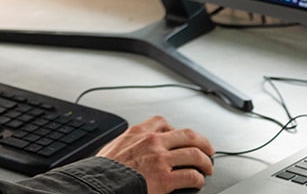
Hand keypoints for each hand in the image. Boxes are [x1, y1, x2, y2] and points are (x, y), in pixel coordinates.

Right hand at [96, 115, 213, 193]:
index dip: (175, 129)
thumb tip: (131, 150)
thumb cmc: (102, 171)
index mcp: (137, 133)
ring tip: (208, 168)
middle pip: (188, 135)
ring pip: (195, 154)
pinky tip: (197, 183)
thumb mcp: (112, 148)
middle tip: (207, 150)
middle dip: (202, 143)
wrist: (98, 184)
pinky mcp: (166, 178)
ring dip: (206, 162)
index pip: (162, 122)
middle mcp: (152, 142)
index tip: (179, 137)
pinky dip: (198, 180)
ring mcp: (160, 159)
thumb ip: (127, 145)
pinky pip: (191, 176)